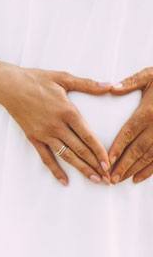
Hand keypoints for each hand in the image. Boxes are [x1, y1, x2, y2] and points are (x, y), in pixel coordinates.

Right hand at [0, 67, 110, 185]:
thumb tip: (110, 86)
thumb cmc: (36, 79)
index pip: (88, 136)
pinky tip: (65, 181)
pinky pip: (46, 158)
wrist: (9, 86)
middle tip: (107, 178)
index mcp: (67, 111)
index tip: (108, 163)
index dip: (99, 151)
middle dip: (95, 165)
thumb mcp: (63, 77)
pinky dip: (56, 171)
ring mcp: (44, 134)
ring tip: (94, 180)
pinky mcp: (33, 138)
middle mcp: (56, 126)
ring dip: (81, 169)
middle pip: (80, 149)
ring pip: (66, 156)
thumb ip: (88, 84)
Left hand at [109, 67, 152, 183]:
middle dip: (123, 165)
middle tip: (109, 178)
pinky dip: (149, 170)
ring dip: (133, 170)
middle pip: (137, 149)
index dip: (118, 147)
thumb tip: (113, 88)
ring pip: (148, 157)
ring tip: (118, 180)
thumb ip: (131, 82)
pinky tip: (137, 179)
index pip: (129, 132)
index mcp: (148, 111)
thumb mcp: (149, 75)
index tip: (107, 159)